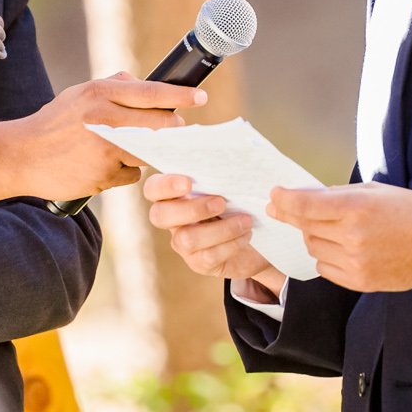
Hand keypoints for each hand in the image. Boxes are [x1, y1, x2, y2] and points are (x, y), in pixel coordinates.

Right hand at [0, 73, 207, 202]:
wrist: (19, 156)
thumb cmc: (52, 124)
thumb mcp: (78, 95)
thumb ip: (111, 87)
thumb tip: (140, 82)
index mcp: (99, 93)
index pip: (150, 93)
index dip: (180, 96)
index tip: (200, 98)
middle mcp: (105, 119)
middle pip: (159, 125)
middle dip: (172, 130)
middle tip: (175, 131)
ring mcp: (105, 150)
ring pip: (148, 151)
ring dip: (147, 151)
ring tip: (124, 148)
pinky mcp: (103, 176)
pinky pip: (130, 173)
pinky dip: (123, 170)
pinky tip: (102, 167)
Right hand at [142, 173, 283, 294]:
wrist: (258, 238)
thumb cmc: (240, 203)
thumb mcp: (231, 186)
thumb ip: (220, 173)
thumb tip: (226, 148)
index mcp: (174, 195)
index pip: (153, 189)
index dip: (165, 185)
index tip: (188, 182)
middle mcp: (172, 219)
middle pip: (160, 216)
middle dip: (192, 209)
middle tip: (221, 202)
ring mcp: (183, 243)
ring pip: (187, 239)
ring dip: (221, 228)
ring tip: (245, 220)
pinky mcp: (198, 263)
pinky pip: (208, 256)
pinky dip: (231, 244)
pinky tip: (246, 234)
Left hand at [267, 183, 411, 293]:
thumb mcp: (376, 190)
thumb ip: (337, 194)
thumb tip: (303, 197)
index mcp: (357, 207)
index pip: (304, 206)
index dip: (284, 200)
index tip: (274, 196)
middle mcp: (352, 236)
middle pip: (305, 227)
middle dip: (299, 216)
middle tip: (298, 209)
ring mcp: (355, 262)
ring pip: (312, 247)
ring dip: (315, 236)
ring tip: (337, 229)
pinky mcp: (359, 282)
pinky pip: (324, 268)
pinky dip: (326, 256)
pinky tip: (344, 248)